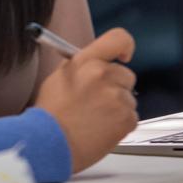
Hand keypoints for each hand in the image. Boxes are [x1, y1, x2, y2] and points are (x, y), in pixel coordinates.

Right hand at [34, 27, 138, 172]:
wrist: (51, 144)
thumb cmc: (51, 115)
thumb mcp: (59, 78)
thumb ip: (81, 67)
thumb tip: (96, 63)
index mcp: (85, 61)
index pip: (118, 39)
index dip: (125, 47)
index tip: (124, 56)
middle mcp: (103, 75)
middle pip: (126, 75)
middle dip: (116, 86)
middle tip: (98, 101)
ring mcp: (117, 97)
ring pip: (129, 98)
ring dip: (117, 107)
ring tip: (96, 119)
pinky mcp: (127, 118)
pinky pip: (131, 117)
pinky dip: (121, 124)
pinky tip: (102, 129)